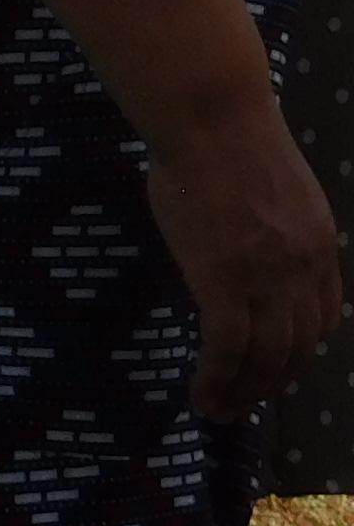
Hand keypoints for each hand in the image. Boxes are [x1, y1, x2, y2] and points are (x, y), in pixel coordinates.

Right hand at [150, 99, 342, 415]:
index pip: (323, 318)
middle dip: (272, 383)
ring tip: (220, 410)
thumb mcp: (275, 186)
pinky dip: (218, 380)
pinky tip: (203, 396)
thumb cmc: (228, 134)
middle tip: (245, 402)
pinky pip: (227, 348)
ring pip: (265, 358)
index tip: (276, 365)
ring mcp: (265, 279)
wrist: (210, 115)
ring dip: (244, 393)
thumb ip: (271, 223)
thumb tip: (247, 243)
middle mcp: (303, 271)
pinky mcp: (222, 281)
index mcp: (318, 246)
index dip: (301, 349)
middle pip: (298, 346)